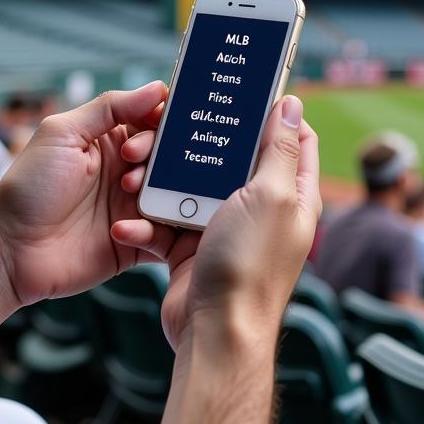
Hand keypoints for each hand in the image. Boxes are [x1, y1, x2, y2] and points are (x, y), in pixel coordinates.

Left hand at [0, 82, 166, 307]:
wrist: (10, 251)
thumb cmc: (29, 188)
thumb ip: (109, 107)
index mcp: (110, 140)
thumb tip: (156, 88)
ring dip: (161, 189)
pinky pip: (165, 236)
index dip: (161, 118)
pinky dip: (154, 230)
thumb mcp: (62, 134)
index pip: (153, 120)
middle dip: (161, 153)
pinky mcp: (136, 243)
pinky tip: (121, 228)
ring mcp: (133, 207)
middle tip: (132, 159)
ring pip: (174, 194)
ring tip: (129, 190)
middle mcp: (127, 171)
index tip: (161, 121)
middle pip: (170, 156)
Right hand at [112, 96, 320, 350]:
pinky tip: (129, 222)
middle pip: (233, 157)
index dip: (274, 112)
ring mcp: (225, 229)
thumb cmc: (250, 265)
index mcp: (293, 195)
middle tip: (173, 121)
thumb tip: (292, 104)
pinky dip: (146, 223)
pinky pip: (166, 223)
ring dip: (162, 181)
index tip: (244, 90)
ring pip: (191, 186)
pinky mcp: (192, 248)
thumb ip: (280, 150)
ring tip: (136, 171)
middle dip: (202, 141)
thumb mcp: (272, 196)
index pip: (294, 139)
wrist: (215, 332)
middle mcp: (262, 209)